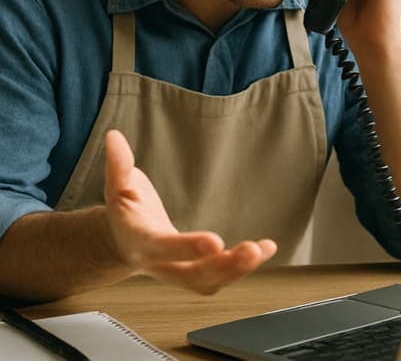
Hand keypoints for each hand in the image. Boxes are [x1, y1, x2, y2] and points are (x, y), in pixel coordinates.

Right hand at [103, 130, 276, 293]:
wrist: (124, 242)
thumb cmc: (125, 211)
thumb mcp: (118, 186)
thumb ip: (118, 165)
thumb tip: (114, 137)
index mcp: (140, 242)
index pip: (162, 247)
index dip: (186, 247)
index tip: (215, 241)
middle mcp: (159, 265)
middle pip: (190, 276)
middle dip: (222, 267)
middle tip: (250, 250)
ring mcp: (178, 273)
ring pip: (208, 283)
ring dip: (238, 270)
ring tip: (264, 249)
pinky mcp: (196, 274)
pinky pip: (221, 278)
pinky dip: (243, 267)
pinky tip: (266, 249)